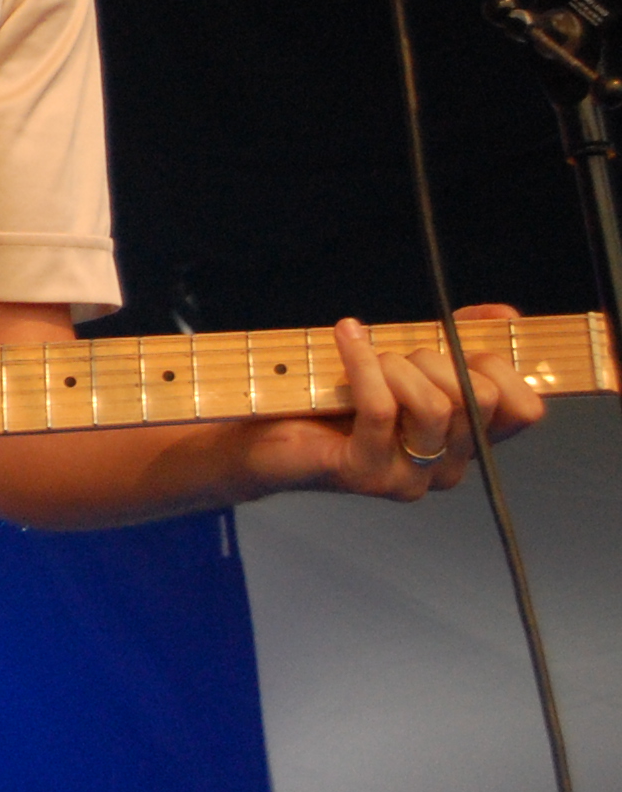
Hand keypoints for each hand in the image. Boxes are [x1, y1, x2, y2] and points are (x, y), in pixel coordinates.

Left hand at [247, 310, 546, 501]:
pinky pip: (380, 407)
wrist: (266, 437)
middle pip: (478, 399)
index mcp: (465, 443)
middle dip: (437, 358)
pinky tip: (346, 336)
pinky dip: (362, 362)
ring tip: (368, 356)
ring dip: (397, 364)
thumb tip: (503, 313)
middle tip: (396, 354)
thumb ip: (457, 339)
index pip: (525, 411)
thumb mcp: (404, 361)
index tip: (461, 344)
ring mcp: (408, 478)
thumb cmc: (337, 396)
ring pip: (434, 405)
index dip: (502, 367)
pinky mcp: (365, 474)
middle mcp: (447, 468)